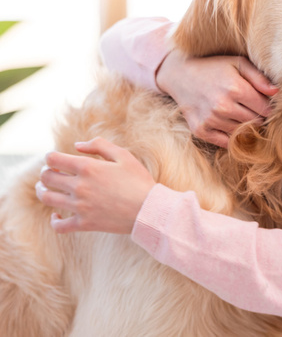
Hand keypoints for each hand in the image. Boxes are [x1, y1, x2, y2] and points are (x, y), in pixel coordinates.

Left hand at [35, 138, 155, 233]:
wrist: (149, 209)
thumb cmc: (139, 180)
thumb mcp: (124, 155)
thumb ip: (99, 145)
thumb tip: (77, 145)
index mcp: (88, 167)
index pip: (53, 159)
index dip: (51, 157)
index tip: (55, 159)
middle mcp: (80, 186)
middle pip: (47, 178)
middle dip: (45, 173)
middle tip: (51, 173)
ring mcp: (80, 206)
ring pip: (47, 198)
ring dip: (42, 191)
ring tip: (45, 189)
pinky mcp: (84, 223)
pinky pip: (59, 225)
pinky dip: (54, 220)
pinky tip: (56, 215)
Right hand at [156, 50, 277, 146]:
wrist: (180, 75)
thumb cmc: (214, 67)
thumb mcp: (238, 63)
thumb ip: (259, 77)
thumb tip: (277, 93)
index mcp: (235, 88)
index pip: (265, 108)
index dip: (268, 106)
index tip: (263, 101)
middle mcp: (223, 106)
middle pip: (256, 122)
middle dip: (258, 116)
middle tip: (250, 107)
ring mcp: (211, 120)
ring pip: (242, 132)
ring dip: (244, 125)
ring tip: (237, 111)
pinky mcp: (201, 131)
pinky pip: (226, 142)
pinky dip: (231, 135)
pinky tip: (227, 122)